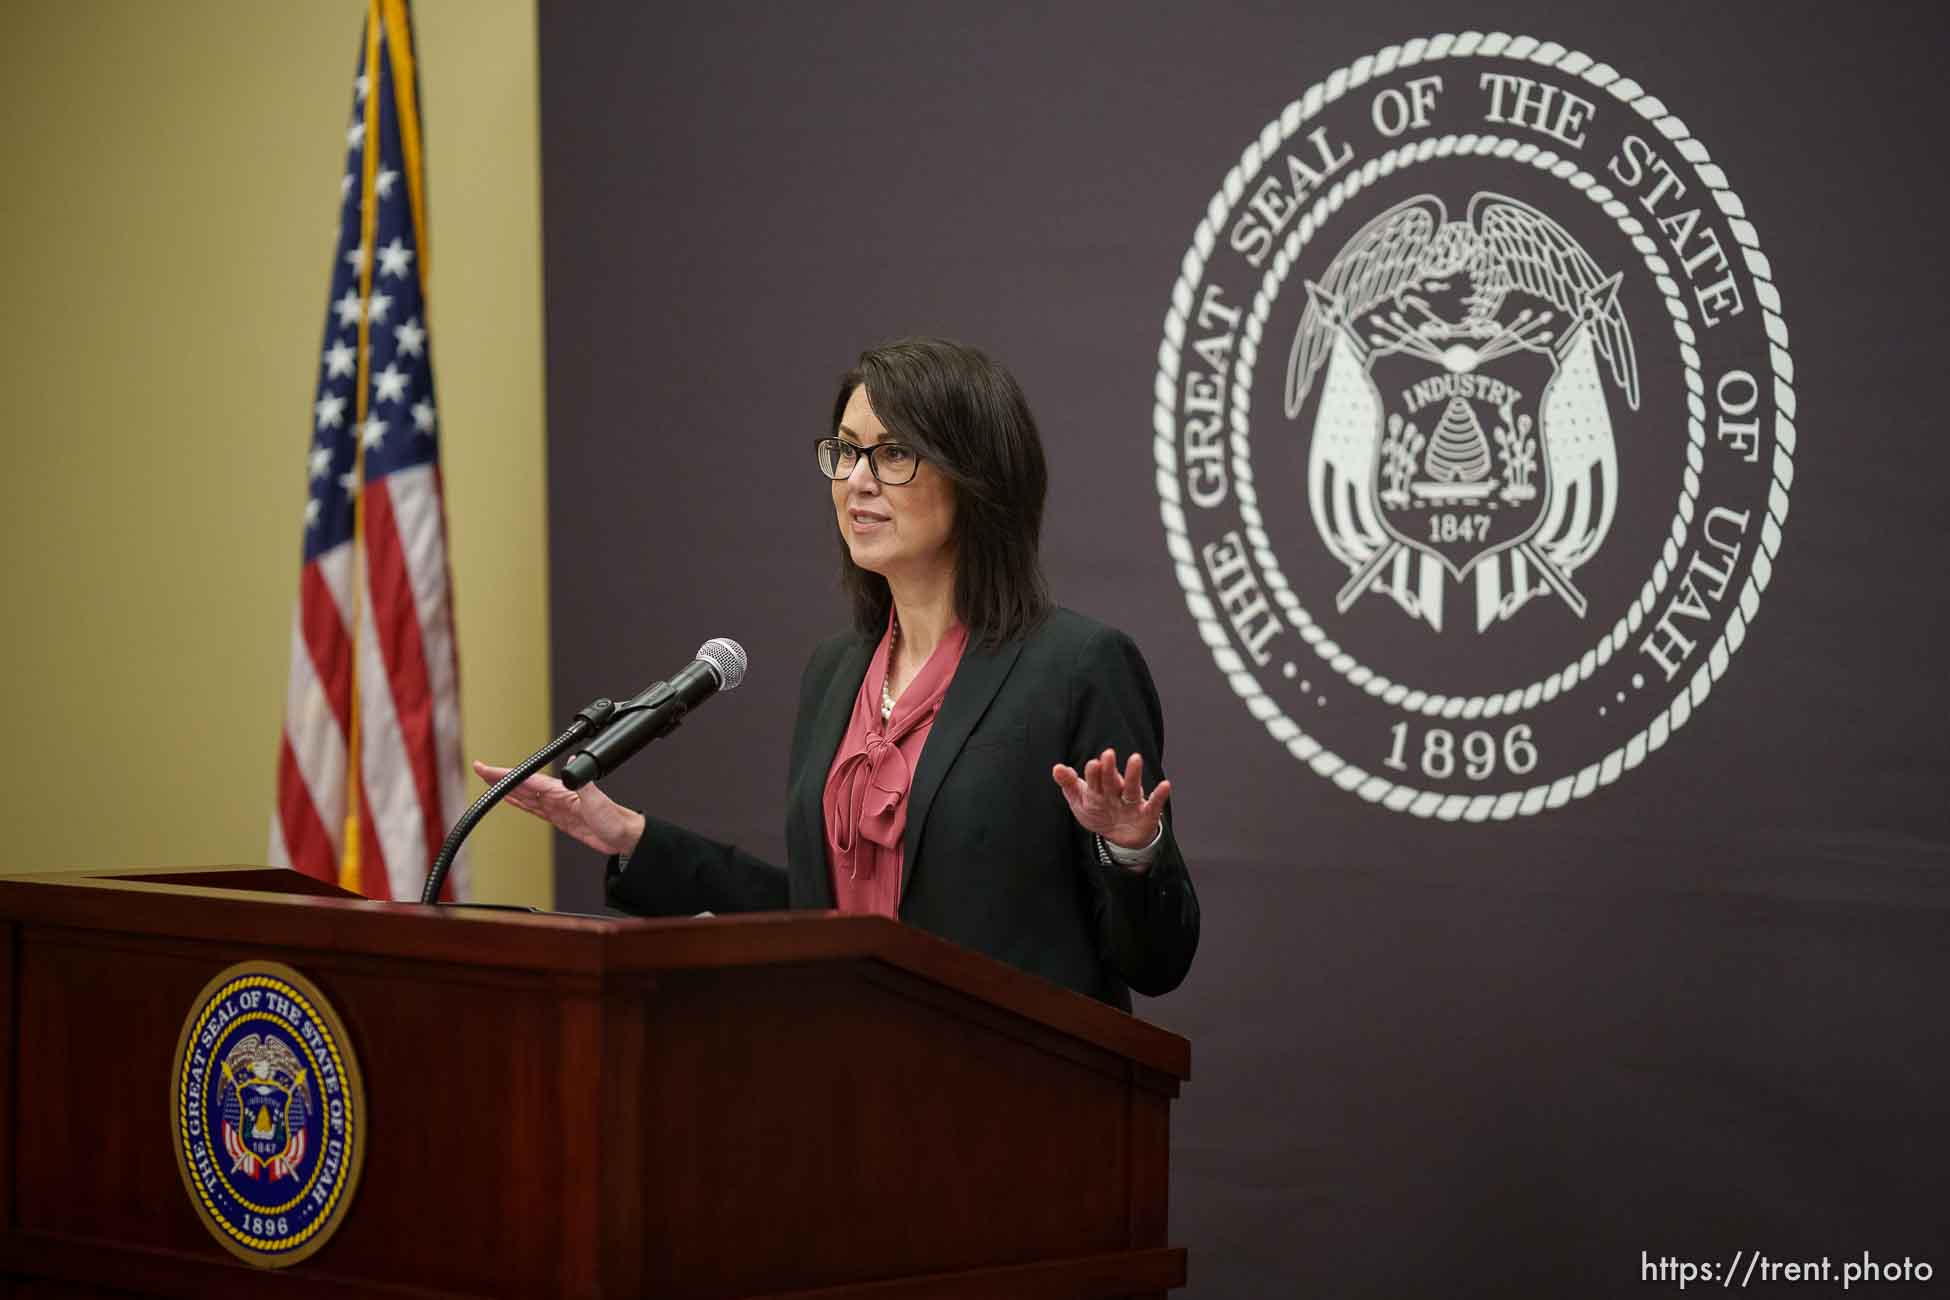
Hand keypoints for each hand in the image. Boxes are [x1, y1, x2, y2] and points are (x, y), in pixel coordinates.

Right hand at [471, 760, 644, 857]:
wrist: (624, 837)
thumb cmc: (615, 820)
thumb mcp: (598, 802)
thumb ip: (584, 784)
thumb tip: (573, 761)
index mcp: (563, 791)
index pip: (529, 780)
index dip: (507, 775)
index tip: (489, 770)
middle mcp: (558, 796)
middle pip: (523, 785)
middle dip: (501, 778)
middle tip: (480, 771)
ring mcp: (558, 807)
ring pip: (526, 795)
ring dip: (507, 789)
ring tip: (490, 782)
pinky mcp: (560, 818)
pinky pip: (535, 809)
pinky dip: (520, 803)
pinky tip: (512, 800)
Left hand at [1051, 748, 1170, 850]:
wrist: (1120, 837)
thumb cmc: (1099, 812)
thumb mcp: (1080, 801)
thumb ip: (1069, 784)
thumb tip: (1057, 768)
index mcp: (1100, 788)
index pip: (1095, 780)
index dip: (1093, 773)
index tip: (1092, 764)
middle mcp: (1117, 792)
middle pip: (1111, 781)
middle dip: (1109, 770)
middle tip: (1106, 754)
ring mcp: (1132, 803)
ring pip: (1133, 788)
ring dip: (1134, 774)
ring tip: (1135, 758)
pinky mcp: (1146, 814)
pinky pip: (1154, 805)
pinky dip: (1159, 796)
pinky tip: (1165, 785)